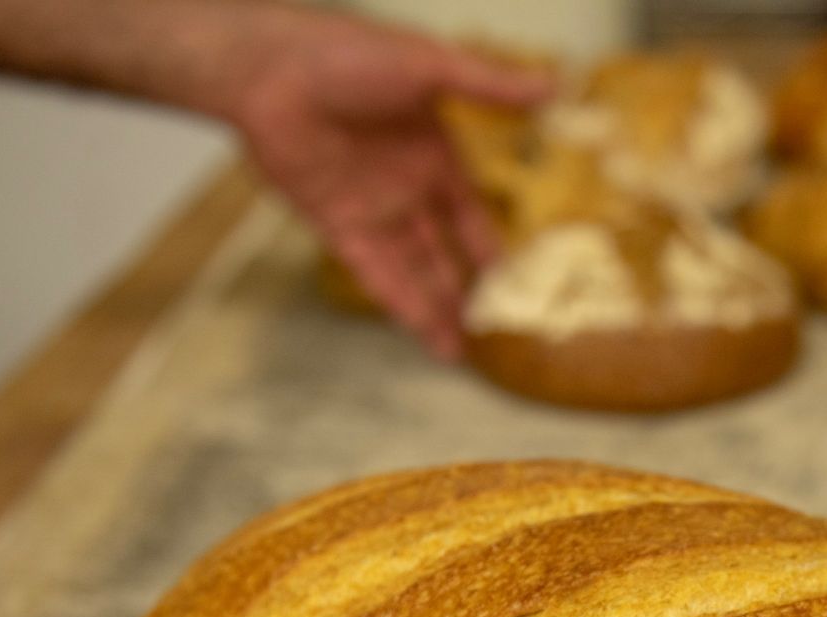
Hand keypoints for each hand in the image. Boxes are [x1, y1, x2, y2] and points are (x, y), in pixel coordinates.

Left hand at [232, 17, 549, 358]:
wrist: (272, 70)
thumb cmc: (349, 56)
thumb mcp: (429, 66)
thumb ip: (488, 85)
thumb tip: (555, 85)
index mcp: (434, 156)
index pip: (471, 216)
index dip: (491, 250)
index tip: (515, 285)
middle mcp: (405, 190)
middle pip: (442, 254)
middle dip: (465, 293)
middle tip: (490, 333)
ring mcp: (371, 211)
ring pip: (412, 272)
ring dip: (434, 310)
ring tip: (459, 352)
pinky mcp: (336, 226)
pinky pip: (375, 273)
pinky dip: (399, 303)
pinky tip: (423, 333)